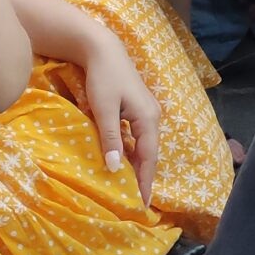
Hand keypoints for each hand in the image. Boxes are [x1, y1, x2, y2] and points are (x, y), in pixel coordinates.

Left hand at [79, 24, 165, 204]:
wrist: (102, 49)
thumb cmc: (103, 78)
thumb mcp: (103, 110)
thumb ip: (110, 140)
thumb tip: (115, 169)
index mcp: (148, 119)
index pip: (149, 158)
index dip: (146, 182)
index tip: (143, 204)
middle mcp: (152, 117)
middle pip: (149, 153)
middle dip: (143, 177)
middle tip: (135, 201)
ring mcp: (146, 112)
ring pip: (143, 145)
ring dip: (137, 165)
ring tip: (129, 186)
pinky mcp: (137, 108)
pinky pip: (137, 136)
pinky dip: (131, 151)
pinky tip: (122, 160)